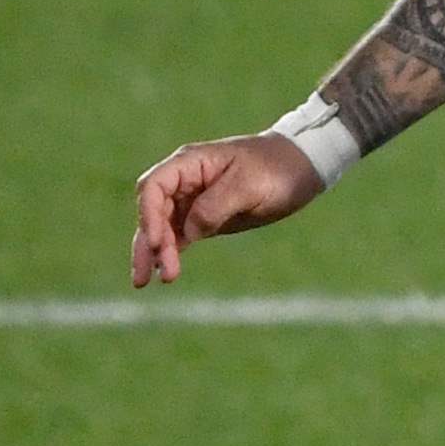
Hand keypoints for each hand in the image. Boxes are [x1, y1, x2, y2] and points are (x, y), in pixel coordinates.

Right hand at [131, 133, 324, 286]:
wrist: (301, 167)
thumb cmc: (276, 169)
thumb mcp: (249, 185)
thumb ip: (215, 206)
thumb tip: (188, 232)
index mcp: (191, 163)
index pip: (154, 187)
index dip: (149, 215)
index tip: (157, 242)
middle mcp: (185, 180)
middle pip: (153, 211)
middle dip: (148, 242)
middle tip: (147, 275)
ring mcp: (193, 199)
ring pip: (162, 227)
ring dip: (154, 252)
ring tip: (143, 282)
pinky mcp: (204, 217)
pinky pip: (179, 235)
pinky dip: (170, 252)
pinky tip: (163, 272)